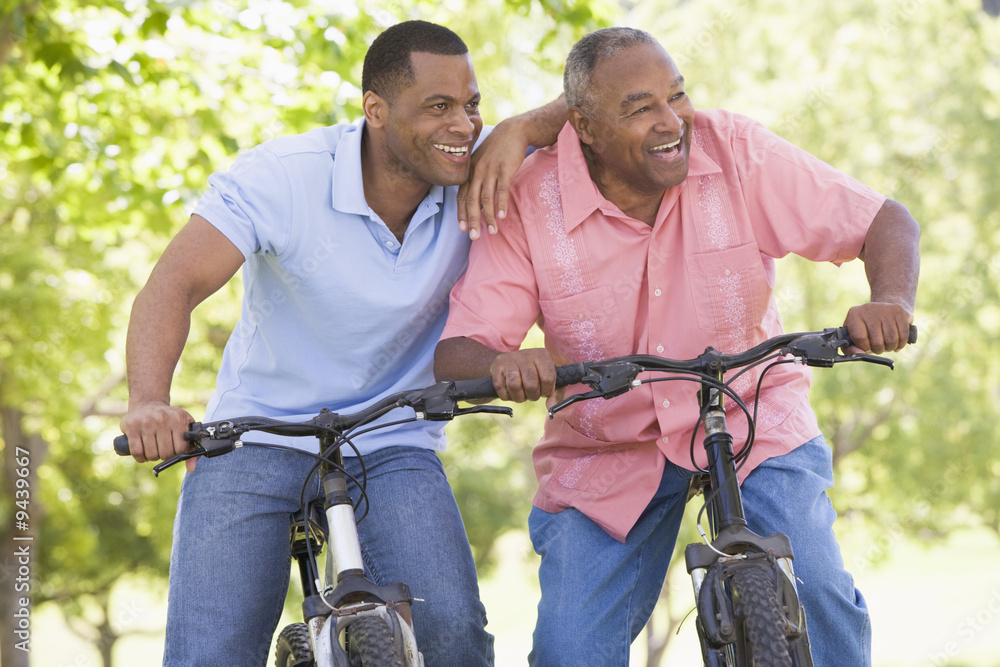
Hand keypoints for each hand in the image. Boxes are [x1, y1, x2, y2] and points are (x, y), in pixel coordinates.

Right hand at [120, 400, 195, 467]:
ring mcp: (146, 423)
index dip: (178, 453)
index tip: (174, 449)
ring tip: (154, 450)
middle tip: (163, 450)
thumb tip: (191, 468)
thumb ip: (191, 447)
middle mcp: (162, 419)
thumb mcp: (184, 427)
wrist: (148, 404)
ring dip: (152, 457)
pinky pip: (137, 452)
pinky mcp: (132, 427)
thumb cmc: (170, 420)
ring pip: (151, 454)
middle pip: (166, 453)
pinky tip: (143, 454)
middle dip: (165, 456)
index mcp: (178, 419)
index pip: (181, 449)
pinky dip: (140, 458)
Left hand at [457, 120, 528, 239]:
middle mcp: (477, 172)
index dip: (461, 214)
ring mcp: (491, 170)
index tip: (462, 229)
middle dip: (472, 221)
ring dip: (489, 217)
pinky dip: (501, 204)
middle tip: (474, 237)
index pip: (462, 196)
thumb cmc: (496, 150)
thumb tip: (474, 201)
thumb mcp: (481, 163)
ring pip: (486, 198)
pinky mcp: (505, 169)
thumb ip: (476, 180)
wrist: (512, 131)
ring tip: (492, 232)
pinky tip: (502, 216)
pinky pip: (501, 189)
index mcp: (470, 172)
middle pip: (472, 200)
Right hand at [489, 349, 556, 401]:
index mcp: (543, 355)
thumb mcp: (548, 379)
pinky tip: (510, 391)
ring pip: (514, 385)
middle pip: (531, 385)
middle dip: (532, 396)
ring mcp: (511, 359)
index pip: (548, 379)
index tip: (544, 391)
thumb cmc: (534, 373)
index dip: (546, 391)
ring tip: (521, 394)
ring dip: (518, 397)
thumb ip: (555, 394)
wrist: (510, 362)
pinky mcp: (497, 365)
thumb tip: (551, 406)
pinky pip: (500, 387)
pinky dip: (506, 395)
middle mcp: (527, 354)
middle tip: (531, 394)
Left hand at [843, 302, 913, 353]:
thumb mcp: (852, 336)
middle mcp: (869, 309)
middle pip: (877, 341)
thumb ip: (850, 349)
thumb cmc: (866, 328)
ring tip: (886, 345)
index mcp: (854, 315)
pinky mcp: (899, 311)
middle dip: (878, 350)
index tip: (867, 347)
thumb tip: (860, 354)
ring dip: (890, 348)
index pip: (859, 337)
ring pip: (892, 340)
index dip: (865, 347)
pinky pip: (903, 335)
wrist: (883, 309)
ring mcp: (885, 309)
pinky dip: (901, 344)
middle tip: (878, 347)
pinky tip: (897, 343)